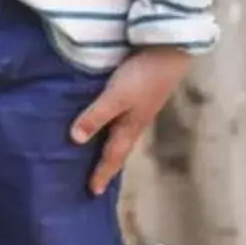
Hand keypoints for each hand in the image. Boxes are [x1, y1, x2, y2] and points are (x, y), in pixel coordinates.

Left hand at [70, 45, 190, 194]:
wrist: (170, 52)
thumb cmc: (142, 77)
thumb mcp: (115, 97)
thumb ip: (96, 116)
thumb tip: (75, 140)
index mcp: (130, 128)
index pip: (113, 157)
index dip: (102, 173)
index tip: (92, 192)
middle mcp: (135, 122)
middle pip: (119, 148)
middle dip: (108, 164)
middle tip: (96, 179)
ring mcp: (139, 108)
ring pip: (121, 133)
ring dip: (110, 145)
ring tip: (98, 153)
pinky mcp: (140, 93)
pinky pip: (123, 118)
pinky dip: (113, 125)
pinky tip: (108, 119)